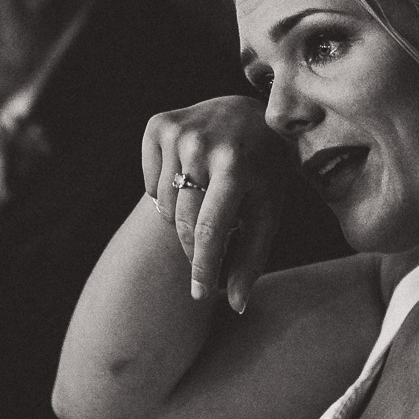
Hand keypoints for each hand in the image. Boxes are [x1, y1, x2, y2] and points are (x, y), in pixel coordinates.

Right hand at [143, 95, 292, 313]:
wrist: (253, 113)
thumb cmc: (266, 171)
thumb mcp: (269, 210)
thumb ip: (252, 258)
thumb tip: (236, 306)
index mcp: (235, 167)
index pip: (209, 231)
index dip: (201, 268)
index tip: (199, 295)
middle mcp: (203, 145)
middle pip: (183, 222)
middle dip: (194, 245)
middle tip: (210, 245)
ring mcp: (178, 132)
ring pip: (164, 206)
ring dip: (182, 214)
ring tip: (207, 198)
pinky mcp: (158, 125)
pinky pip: (150, 183)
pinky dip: (165, 191)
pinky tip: (189, 176)